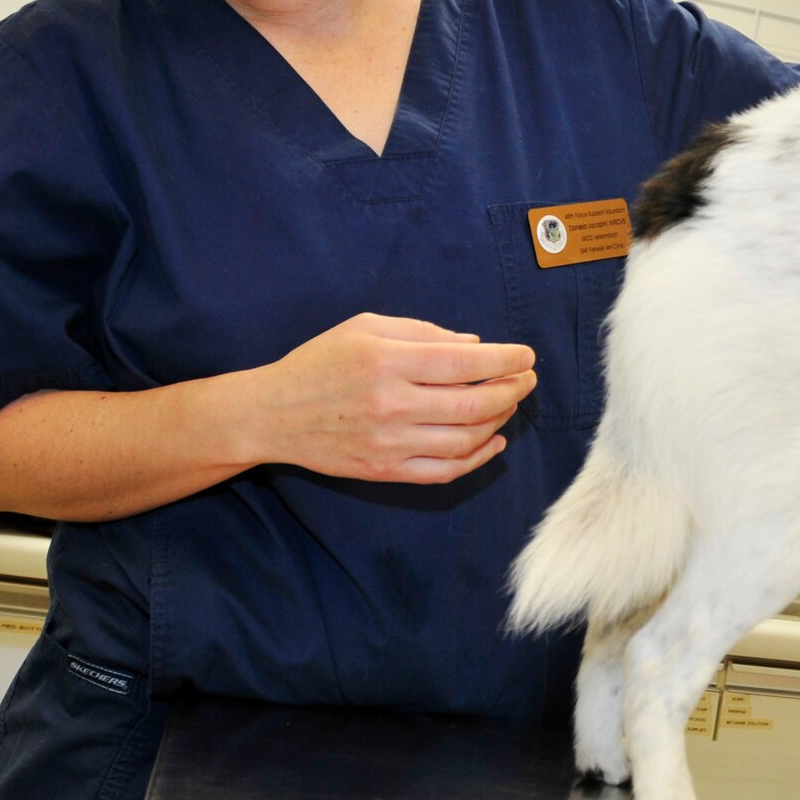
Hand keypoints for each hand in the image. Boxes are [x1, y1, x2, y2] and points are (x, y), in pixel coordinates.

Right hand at [245, 313, 536, 482]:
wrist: (272, 414)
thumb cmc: (320, 362)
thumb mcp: (366, 328)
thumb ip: (423, 332)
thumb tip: (475, 347)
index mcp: (388, 362)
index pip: (465, 364)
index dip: (506, 361)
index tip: (526, 356)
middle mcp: (391, 404)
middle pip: (474, 405)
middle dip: (512, 391)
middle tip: (527, 380)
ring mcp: (389, 443)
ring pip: (466, 439)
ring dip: (499, 421)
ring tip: (508, 404)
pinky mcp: (385, 471)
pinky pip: (445, 471)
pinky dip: (477, 458)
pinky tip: (492, 440)